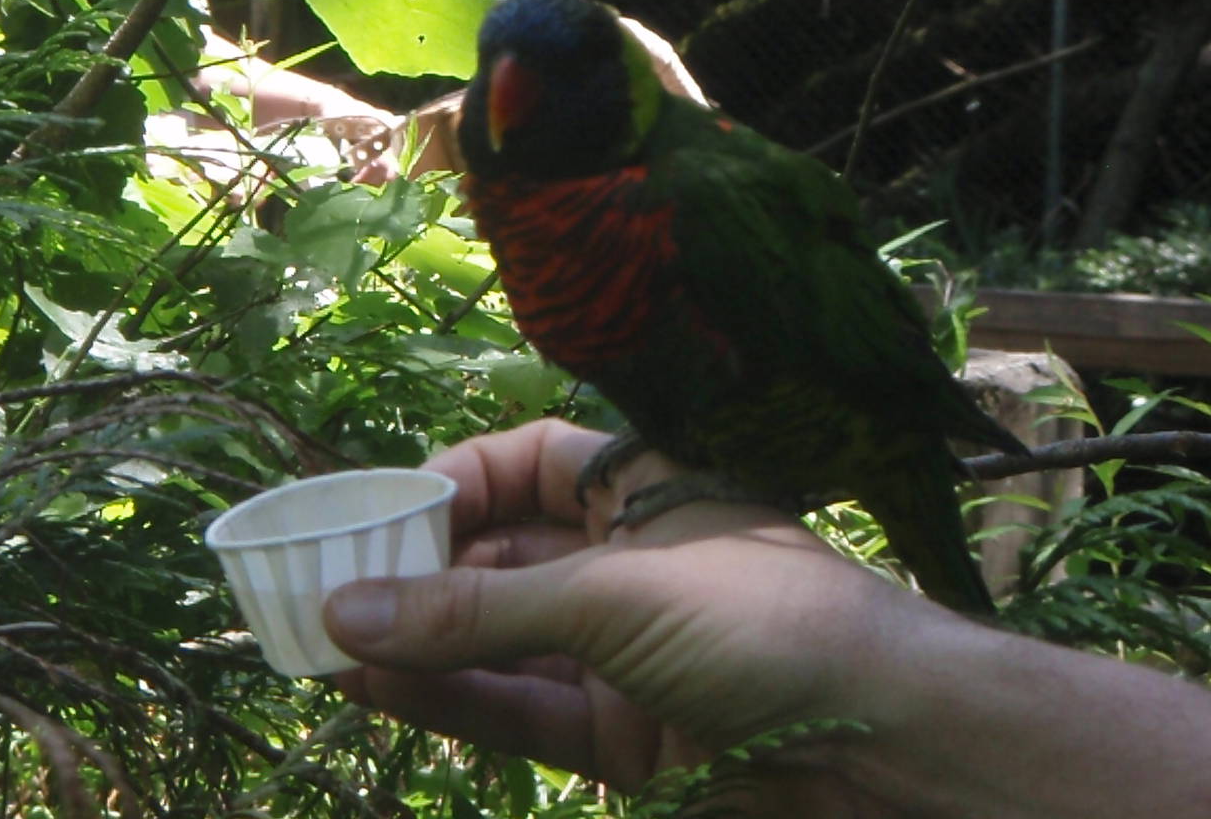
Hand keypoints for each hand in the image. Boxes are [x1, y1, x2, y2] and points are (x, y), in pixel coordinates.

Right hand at [325, 419, 917, 797]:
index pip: (529, 461)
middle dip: (418, 573)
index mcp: (644, 489)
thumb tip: (346, 609)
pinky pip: (517, 708)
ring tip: (324, 642)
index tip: (385, 511)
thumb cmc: (765, 623)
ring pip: (498, 641)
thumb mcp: (611, 598)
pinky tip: (377, 687)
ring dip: (417, 644)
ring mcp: (622, 653)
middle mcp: (627, 563)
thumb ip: (477, 613)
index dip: (458, 479)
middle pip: (500, 557)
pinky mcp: (620, 737)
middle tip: (328, 585)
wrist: (886, 749)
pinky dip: (449, 701)